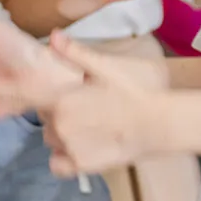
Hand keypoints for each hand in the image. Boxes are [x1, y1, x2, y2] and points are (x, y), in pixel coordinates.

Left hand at [41, 32, 173, 174]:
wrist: (160, 122)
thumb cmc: (135, 92)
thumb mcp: (106, 67)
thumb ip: (75, 54)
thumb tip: (53, 35)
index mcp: (61, 100)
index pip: (40, 102)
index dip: (53, 100)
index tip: (70, 100)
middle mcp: (59, 126)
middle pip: (48, 122)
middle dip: (63, 117)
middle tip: (90, 114)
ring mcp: (69, 148)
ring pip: (53, 142)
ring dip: (64, 138)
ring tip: (92, 132)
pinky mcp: (81, 166)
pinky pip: (58, 166)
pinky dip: (66, 160)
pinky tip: (85, 150)